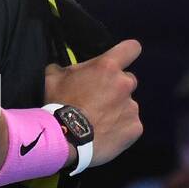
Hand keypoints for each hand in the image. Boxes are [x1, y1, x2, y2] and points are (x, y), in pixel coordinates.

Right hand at [44, 39, 143, 166]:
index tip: (120, 61)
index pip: (131, 48)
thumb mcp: (53, 78)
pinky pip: (130, 125)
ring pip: (128, 105)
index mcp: (107, 67)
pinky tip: (106, 135)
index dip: (127, 53)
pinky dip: (121, 129)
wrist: (63, 139)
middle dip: (116, 88)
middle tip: (99, 100)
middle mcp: (124, 84)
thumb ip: (66, 69)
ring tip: (100, 123)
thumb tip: (66, 71)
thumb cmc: (57, 104)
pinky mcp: (135, 128)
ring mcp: (132, 107)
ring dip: (117, 110)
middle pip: (128, 80)